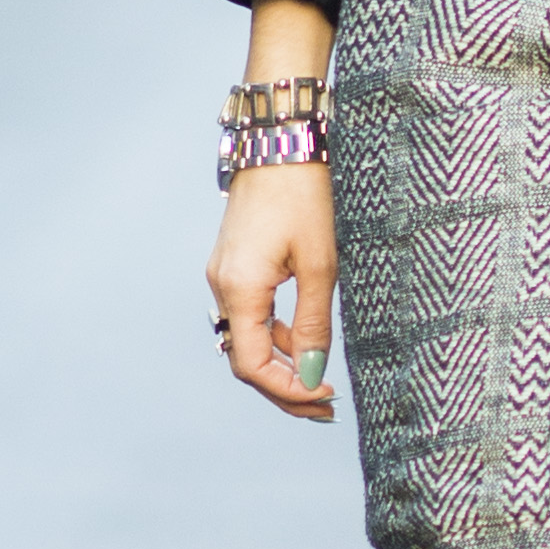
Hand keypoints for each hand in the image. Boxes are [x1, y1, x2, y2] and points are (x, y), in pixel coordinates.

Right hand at [210, 162, 337, 421]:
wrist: (281, 139)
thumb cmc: (305, 194)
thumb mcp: (321, 264)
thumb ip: (315, 324)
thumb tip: (314, 375)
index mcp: (239, 290)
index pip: (253, 366)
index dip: (288, 392)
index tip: (326, 399)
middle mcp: (222, 287)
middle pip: (245, 360)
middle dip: (285, 389)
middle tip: (327, 408)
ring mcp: (225, 275)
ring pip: (248, 339)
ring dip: (283, 365)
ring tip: (323, 383)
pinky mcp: (235, 264)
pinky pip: (250, 315)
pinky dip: (277, 337)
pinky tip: (307, 343)